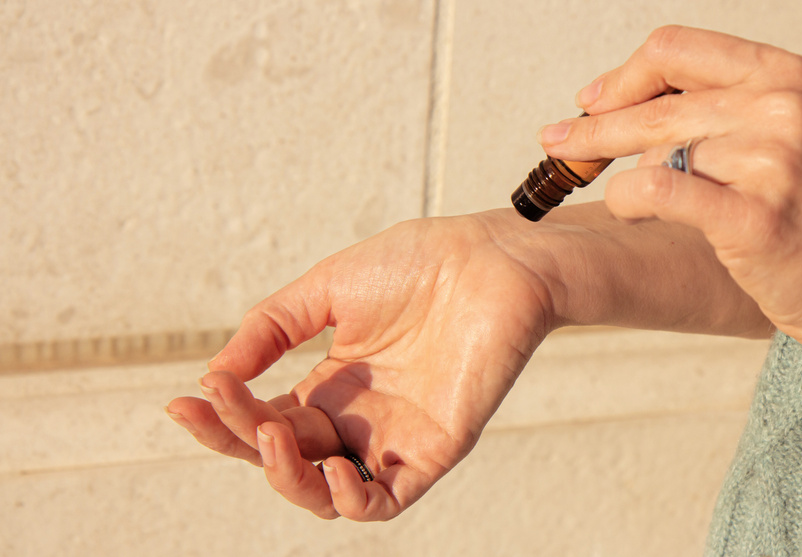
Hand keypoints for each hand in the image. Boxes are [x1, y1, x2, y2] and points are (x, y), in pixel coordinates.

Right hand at [167, 211, 555, 519]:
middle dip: (240, 441)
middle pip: (285, 459)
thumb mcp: (326, 290)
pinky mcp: (436, 447)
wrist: (490, 256)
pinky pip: (389, 500)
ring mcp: (395, 436)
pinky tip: (335, 470)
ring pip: (328, 494)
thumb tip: (214, 375)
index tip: (187, 398)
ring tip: (270, 433)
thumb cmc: (418, 264)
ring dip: (288, 477)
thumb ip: (272, 330)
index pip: (264, 421)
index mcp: (332, 386)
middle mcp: (359, 418)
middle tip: (219, 408)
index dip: (223, 420)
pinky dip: (355, 501)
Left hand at [538, 26, 801, 369]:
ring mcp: (769, 159)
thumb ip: (719, 109)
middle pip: (653, 101)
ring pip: (652, 150)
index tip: (593, 100)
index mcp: (782, 74)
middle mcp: (778, 106)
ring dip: (624, 176)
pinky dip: (629, 199)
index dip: (623, 75)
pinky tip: (630, 208)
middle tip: (556, 142)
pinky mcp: (754, 216)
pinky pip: (658, 189)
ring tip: (631, 198)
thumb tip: (626, 108)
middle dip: (591, 126)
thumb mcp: (788, 132)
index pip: (675, 48)